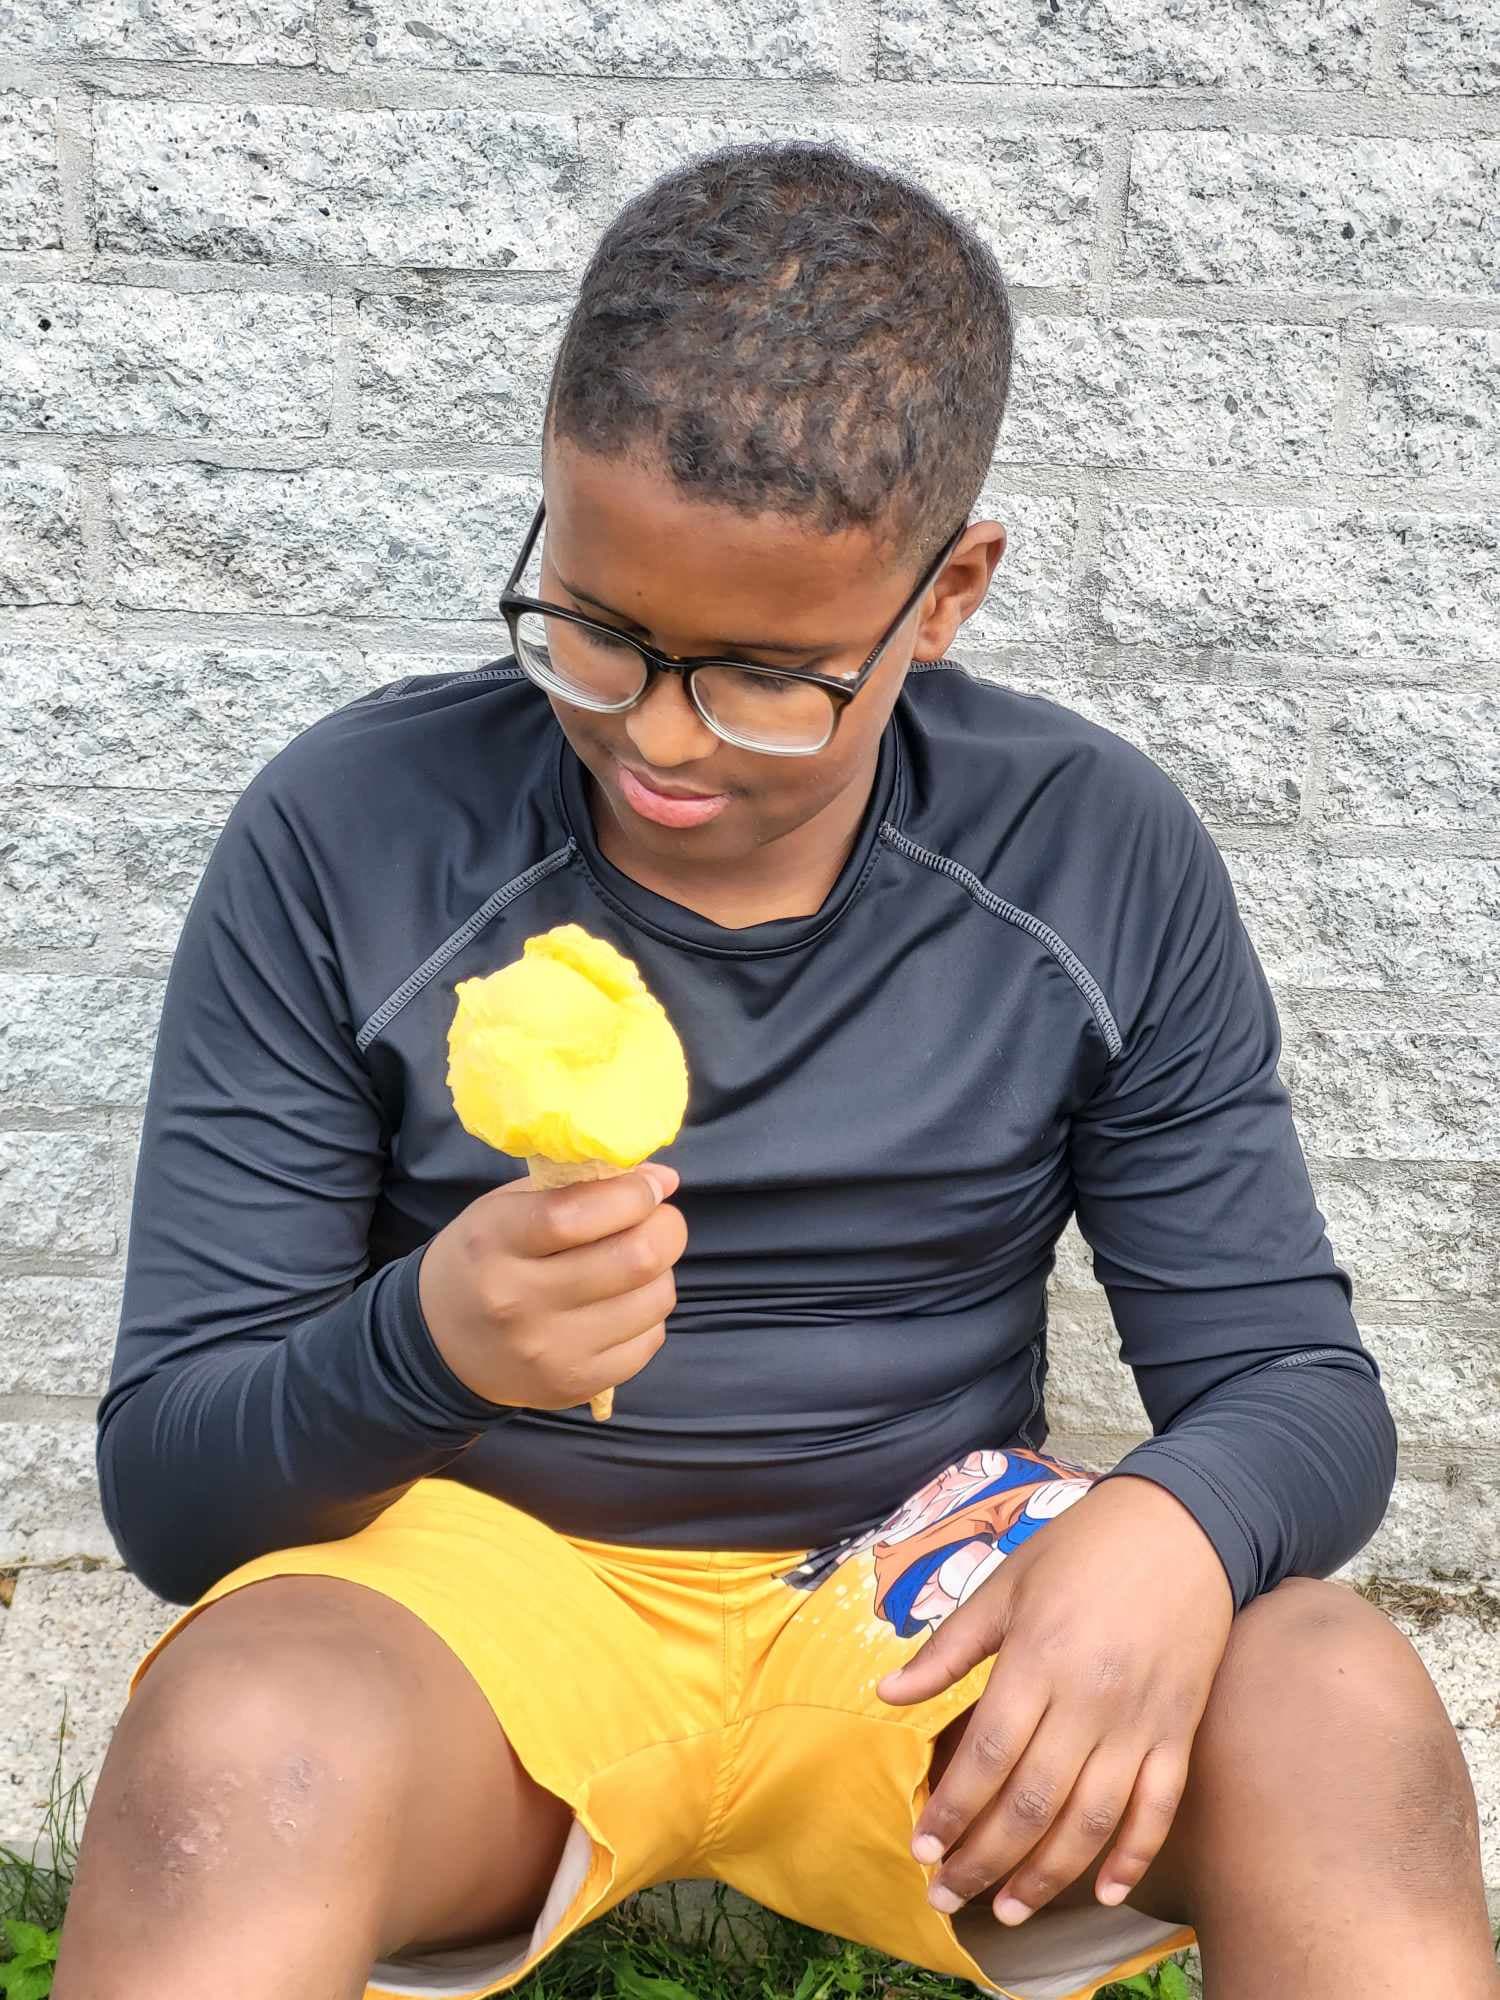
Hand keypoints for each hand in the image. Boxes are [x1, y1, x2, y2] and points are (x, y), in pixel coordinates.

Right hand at [417, 1163, 685, 1409]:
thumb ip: (577, 1186)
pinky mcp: (576, 1385)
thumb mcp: (505, 1207)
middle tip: (658, 1220)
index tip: (650, 1185)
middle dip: (666, 1228)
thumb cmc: (483, 1259)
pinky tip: (624, 1303)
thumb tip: (661, 1179)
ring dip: (662, 1271)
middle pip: (633, 1258)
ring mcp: (551, 1351)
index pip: (576, 1214)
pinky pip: (649, 1340)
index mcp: (495, 1242)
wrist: (441, 1346)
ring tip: (638, 1261)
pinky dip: (650, 1313)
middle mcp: (520, 1301)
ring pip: (653, 1299)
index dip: (631, 1194)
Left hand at [877, 1474, 1233, 1923]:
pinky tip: (1105, 1892)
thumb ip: (949, 1648)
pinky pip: (1158, 1808)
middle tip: (948, 1896)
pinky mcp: (1179, 1729)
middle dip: (984, 1859)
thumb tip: (887, 1691)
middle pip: (1031, 1802)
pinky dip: (1133, 1856)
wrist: (1181, 1526)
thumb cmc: (1082, 1549)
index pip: (986, 1756)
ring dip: (1047, 1876)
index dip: (952, 1811)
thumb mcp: (1005, 1584)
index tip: (923, 1847)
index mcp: (1037, 1659)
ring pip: (1090, 1819)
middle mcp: (1089, 1700)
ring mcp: (1139, 1720)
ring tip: (1009, 1910)